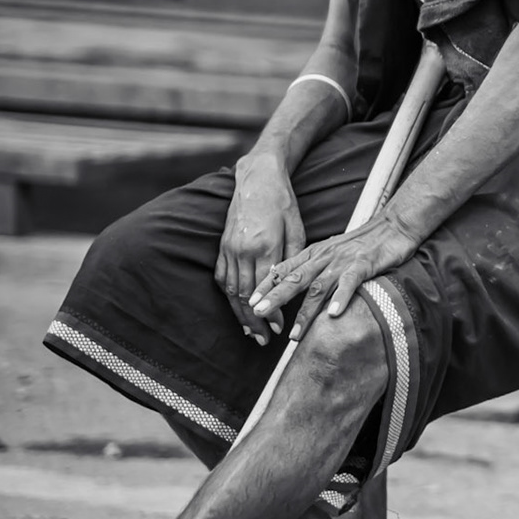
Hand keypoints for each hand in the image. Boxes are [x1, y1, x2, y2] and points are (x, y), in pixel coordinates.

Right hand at [215, 152, 304, 345]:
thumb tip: (292, 287)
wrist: (257, 178)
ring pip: (232, 291)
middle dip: (256, 321)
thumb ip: (293, 258)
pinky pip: (223, 278)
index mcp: (265, 245)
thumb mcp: (297, 228)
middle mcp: (243, 250)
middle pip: (246, 295)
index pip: (267, 288)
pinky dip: (229, 297)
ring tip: (252, 332)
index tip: (280, 328)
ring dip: (241, 314)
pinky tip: (237, 310)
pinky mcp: (222, 247)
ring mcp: (229, 249)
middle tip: (265, 340)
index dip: (272, 312)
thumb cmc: (282, 202)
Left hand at [249, 211, 418, 342]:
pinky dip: (341, 297)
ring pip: (319, 286)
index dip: (266, 285)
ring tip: (294, 333)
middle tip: (257, 313)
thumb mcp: (332, 249)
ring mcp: (344, 261)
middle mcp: (325, 256)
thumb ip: (313, 263)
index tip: (249, 302)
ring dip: (305, 311)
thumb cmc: (365, 241)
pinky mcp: (364, 264)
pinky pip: (350, 282)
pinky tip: (334, 314)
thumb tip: (289, 277)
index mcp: (316, 253)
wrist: (394, 225)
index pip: (284, 269)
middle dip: (275, 297)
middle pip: (295, 278)